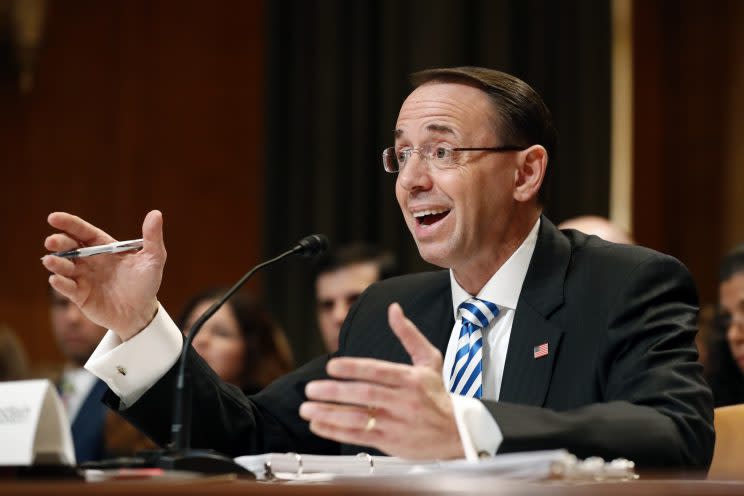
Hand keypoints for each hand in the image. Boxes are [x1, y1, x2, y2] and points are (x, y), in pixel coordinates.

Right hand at [41, 210, 165, 340]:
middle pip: (69, 247)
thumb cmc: (146, 283)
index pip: (83, 232)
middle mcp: (89, 260)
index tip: (53, 218)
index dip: (68, 223)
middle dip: (59, 243)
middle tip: (52, 241)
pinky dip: (61, 283)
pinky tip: (56, 279)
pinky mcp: (80, 296)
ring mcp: (83, 278)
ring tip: (51, 260)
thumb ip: (152, 237)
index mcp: (104, 247)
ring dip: (56, 263)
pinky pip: (67, 288)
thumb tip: (156, 213)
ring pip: (64, 267)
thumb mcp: (153, 258)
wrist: (142, 312)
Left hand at [300, 303, 463, 458]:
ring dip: (330, 413)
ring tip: (307, 408)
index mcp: (411, 378)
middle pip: (365, 394)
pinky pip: (360, 436)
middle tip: (311, 389)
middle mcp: (404, 400)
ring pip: (359, 417)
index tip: (331, 366)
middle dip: (334, 392)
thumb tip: (394, 309)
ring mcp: (397, 423)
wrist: (459, 432)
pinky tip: (319, 425)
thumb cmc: (438, 394)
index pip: (378, 370)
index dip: (353, 368)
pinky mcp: (392, 442)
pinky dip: (337, 431)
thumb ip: (408, 334)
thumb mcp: (429, 360)